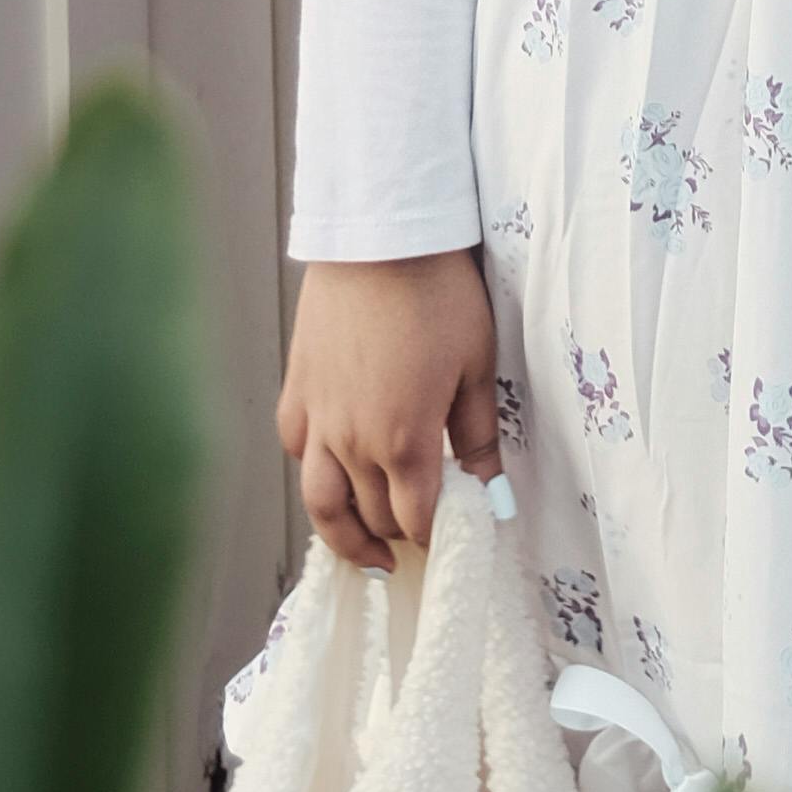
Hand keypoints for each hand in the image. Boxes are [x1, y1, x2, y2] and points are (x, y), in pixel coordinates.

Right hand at [278, 252, 500, 568]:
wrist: (380, 239)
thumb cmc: (438, 295)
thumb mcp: (476, 367)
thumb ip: (479, 437)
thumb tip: (494, 493)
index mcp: (405, 440)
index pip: (416, 520)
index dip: (434, 539)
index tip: (450, 544)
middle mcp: (353, 440)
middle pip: (372, 515)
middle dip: (397, 537)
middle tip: (416, 546)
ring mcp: (319, 418)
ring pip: (320, 501)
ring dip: (343, 533)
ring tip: (366, 552)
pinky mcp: (297, 391)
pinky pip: (298, 450)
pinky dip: (314, 471)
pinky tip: (332, 473)